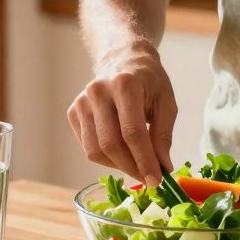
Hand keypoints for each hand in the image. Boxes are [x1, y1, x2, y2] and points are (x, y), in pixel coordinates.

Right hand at [67, 45, 177, 185]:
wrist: (123, 59)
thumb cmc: (148, 81)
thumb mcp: (166, 103)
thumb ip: (163, 135)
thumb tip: (163, 167)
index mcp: (125, 85)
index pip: (132, 133)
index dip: (144, 161)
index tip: (156, 180)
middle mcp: (98, 92)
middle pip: (111, 144)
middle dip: (131, 167)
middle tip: (148, 178)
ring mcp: (81, 102)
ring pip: (95, 150)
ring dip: (117, 165)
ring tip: (135, 164)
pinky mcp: (73, 111)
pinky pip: (87, 146)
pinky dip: (105, 157)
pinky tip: (120, 151)